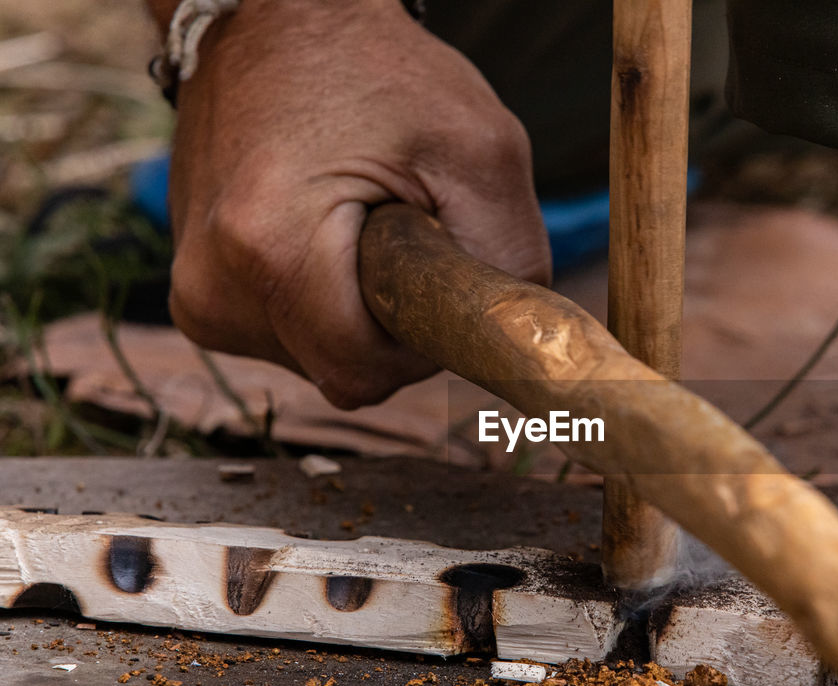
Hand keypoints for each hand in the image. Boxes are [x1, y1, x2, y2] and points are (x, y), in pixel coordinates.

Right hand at [164, 0, 549, 407]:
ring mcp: (196, 294)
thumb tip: (515, 344)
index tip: (433, 274)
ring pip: (316, 360)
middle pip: (343, 373)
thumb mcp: (483, 151)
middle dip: (393, 328)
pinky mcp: (197, 294)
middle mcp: (213, 286)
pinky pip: (287, 340)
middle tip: (402, 237)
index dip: (420, 340)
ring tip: (357, 225)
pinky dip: (324, 306)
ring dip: (359, 315)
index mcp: (270, 251)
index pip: (367, 372)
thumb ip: (512, 260)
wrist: (276, 21)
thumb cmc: (382, 74)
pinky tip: (327, 240)